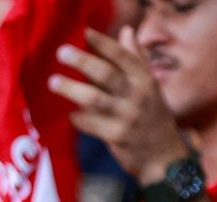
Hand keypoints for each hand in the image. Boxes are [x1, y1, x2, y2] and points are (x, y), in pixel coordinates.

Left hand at [49, 28, 189, 183]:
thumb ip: (136, 59)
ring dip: (72, 89)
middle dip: (82, 61)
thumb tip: (126, 30)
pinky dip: (77, 118)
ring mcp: (127, 116)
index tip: (84, 32)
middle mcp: (137, 95)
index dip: (103, 43)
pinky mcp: (116, 136)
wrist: (163, 155)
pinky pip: (91, 124)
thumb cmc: (152, 116)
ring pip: (95, 98)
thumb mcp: (149, 86)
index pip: (122, 56)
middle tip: (61, 52)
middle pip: (106, 73)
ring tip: (53, 81)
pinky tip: (69, 114)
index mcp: (145, 79)